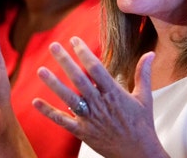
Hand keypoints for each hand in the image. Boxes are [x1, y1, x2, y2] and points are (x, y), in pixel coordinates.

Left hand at [32, 37, 168, 157]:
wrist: (138, 153)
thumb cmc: (142, 124)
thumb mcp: (145, 98)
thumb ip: (144, 74)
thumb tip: (150, 54)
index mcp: (114, 93)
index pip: (96, 68)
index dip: (84, 53)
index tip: (74, 40)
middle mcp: (100, 104)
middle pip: (79, 79)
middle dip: (65, 62)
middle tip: (53, 46)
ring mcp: (90, 118)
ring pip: (68, 98)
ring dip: (53, 84)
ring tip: (41, 70)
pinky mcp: (82, 132)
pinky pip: (62, 121)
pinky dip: (48, 112)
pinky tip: (35, 102)